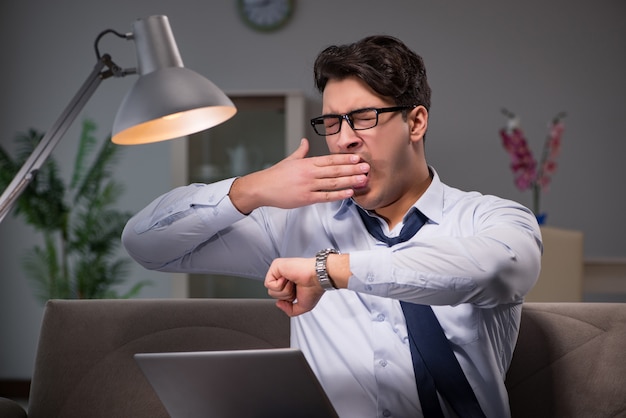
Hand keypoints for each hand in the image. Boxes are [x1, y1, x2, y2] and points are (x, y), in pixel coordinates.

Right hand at [230, 138, 368, 213]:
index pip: (330, 159)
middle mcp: (310, 173)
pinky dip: (339, 194)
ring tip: (363, 180)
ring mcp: (308, 186)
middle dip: (352, 169)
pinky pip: (326, 196)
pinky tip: (349, 193)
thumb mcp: (289, 160)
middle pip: (335, 170)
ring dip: (350, 181)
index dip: (345, 158)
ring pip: (333, 183)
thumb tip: (305, 141)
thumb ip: (301, 151)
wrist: (262, 188)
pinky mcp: (306, 198)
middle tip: (367, 168)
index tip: (357, 158)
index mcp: (307, 162)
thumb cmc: (275, 175)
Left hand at [264, 257, 323, 316]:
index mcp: (289, 283)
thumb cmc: (314, 288)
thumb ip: (290, 310)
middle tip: (296, 287)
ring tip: (293, 282)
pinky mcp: (276, 265)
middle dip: (285, 296)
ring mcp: (279, 270)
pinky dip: (280, 285)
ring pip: (270, 290)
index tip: (297, 293)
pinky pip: (268, 283)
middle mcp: (283, 276)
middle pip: (272, 294)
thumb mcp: (303, 306)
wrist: (318, 278)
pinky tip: (289, 278)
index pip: (278, 296)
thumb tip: (278, 304)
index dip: (287, 299)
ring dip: (284, 291)